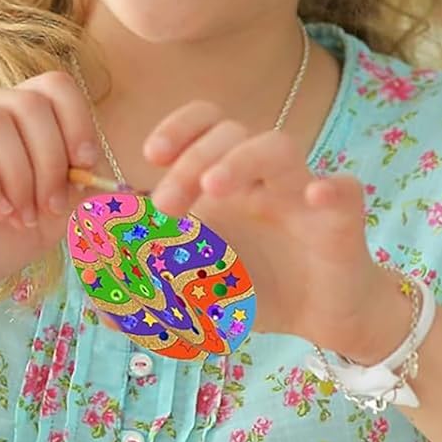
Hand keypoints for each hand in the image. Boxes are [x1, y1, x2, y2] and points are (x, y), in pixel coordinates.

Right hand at [0, 72, 99, 326]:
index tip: (83, 169)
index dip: (77, 124)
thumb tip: (106, 163)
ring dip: (17, 178)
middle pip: (28, 104)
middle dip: (49, 162)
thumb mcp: (42, 217)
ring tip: (17, 220)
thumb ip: (75, 186)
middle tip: (45, 211)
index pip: (51, 86)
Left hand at [144, 102, 412, 359]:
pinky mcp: (342, 221)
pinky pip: (345, 190)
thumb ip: (148, 283)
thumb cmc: (260, 286)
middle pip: (231, 133)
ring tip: (214, 189)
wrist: (325, 316)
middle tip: (165, 206)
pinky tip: (314, 196)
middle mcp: (264, 175)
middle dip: (192, 159)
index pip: (204, 125)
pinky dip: (331, 188)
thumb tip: (96, 293)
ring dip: (241, 159)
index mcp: (230, 177)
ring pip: (278, 147)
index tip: (149, 156)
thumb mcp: (196, 288)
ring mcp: (303, 193)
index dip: (178, 128)